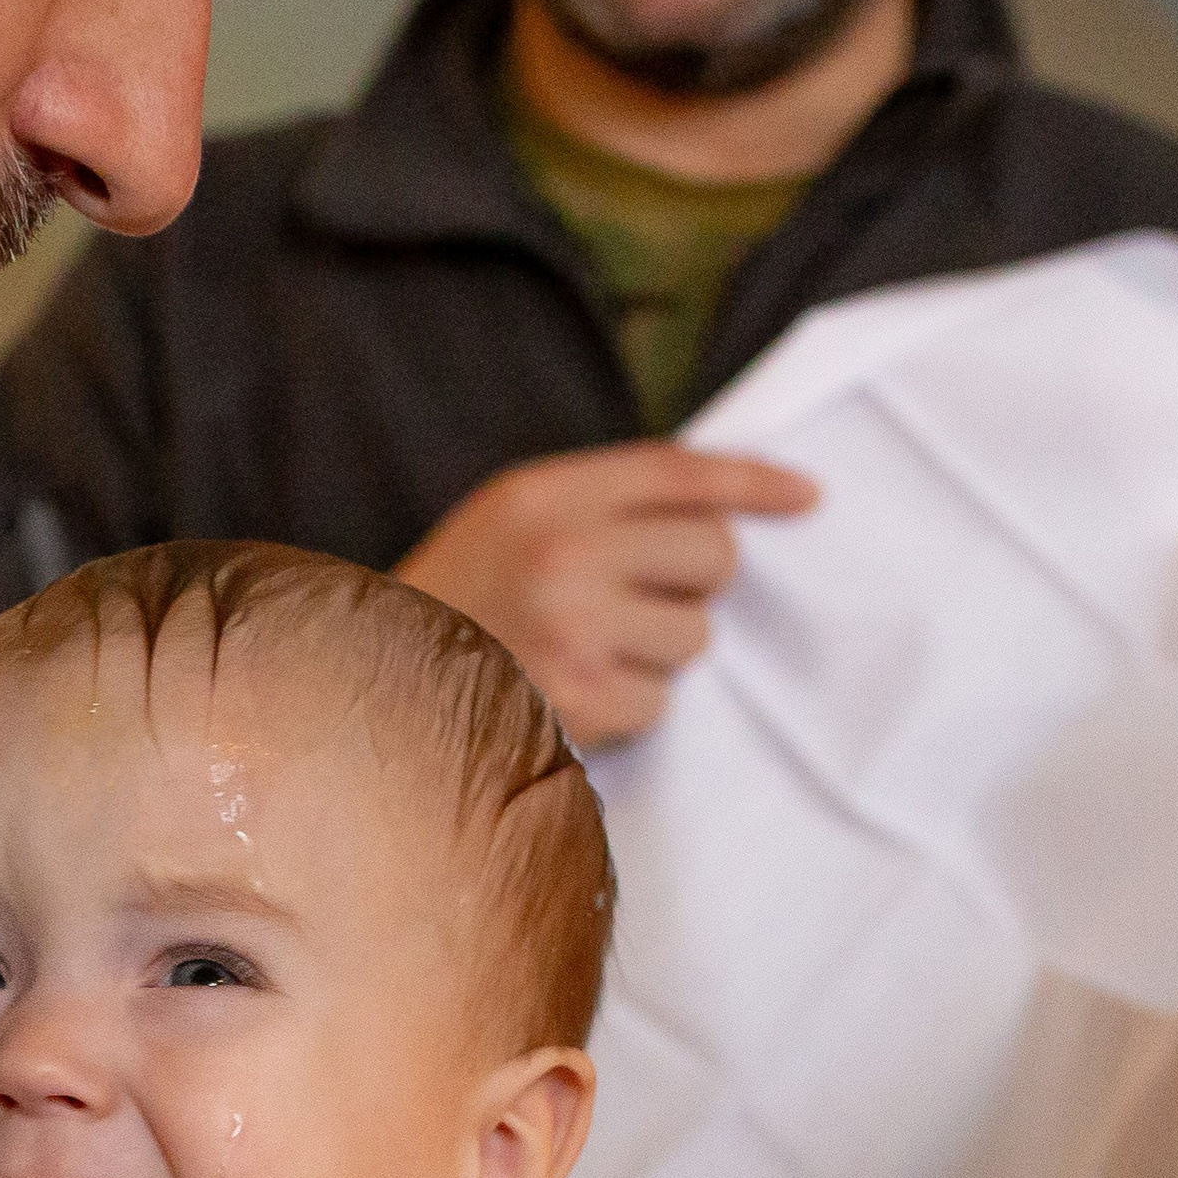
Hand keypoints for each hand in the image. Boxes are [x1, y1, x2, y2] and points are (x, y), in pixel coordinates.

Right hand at [397, 440, 816, 744]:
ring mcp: (571, 630)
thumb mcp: (509, 518)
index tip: (808, 497)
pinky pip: (659, 702)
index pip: (680, 472)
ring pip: (694, 637)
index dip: (753, 483)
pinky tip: (576, 695)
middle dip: (694, 585)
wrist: (368, 690)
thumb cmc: (456, 601)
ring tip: (592, 652)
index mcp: (545, 492)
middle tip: (643, 601)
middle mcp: (563, 553)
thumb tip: (724, 513)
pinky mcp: (575, 702)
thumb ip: (600, 502)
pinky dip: (630, 705)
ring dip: (660, 651)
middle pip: (712, 555)